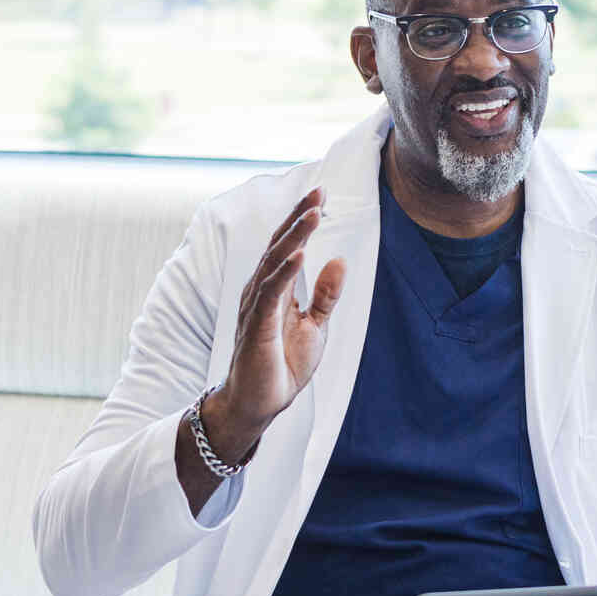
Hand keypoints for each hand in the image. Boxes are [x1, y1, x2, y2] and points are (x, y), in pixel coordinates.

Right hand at [204, 188, 346, 459]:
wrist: (260, 403)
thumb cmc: (282, 364)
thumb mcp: (315, 326)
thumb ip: (325, 294)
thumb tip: (339, 260)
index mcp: (275, 288)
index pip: (289, 246)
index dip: (303, 221)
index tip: (321, 196)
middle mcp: (262, 290)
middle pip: (280, 245)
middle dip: (299, 218)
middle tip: (319, 192)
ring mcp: (257, 306)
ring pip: (275, 262)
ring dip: (295, 237)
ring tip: (313, 214)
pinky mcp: (257, 325)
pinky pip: (271, 293)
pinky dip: (284, 272)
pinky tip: (299, 254)